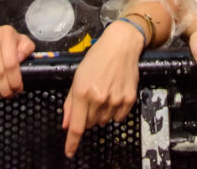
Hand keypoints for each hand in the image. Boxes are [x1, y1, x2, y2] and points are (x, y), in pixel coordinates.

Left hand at [62, 20, 143, 157]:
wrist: (121, 45)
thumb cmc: (97, 58)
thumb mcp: (77, 77)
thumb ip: (70, 103)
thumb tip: (67, 124)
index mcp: (83, 93)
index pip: (77, 127)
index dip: (72, 143)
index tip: (70, 152)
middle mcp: (99, 99)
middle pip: (90, 124)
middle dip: (88, 116)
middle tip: (92, 98)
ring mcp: (115, 99)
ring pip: (104, 121)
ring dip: (102, 113)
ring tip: (105, 93)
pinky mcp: (129, 98)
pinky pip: (119, 117)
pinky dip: (115, 112)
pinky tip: (115, 95)